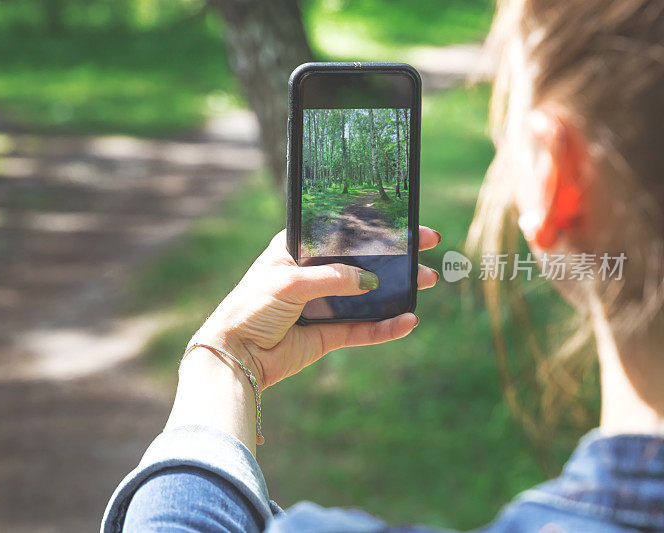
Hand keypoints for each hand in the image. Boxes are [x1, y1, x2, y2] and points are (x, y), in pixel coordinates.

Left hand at [189, 227, 441, 388]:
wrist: (236, 354)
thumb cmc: (251, 307)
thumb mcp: (290, 283)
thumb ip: (332, 278)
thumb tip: (371, 280)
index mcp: (297, 251)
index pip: (341, 232)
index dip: (373, 227)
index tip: (405, 223)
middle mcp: (313, 274)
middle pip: (362, 261)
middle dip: (396, 255)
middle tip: (428, 248)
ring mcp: (323, 304)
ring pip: (369, 295)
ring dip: (398, 289)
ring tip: (427, 282)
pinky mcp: (328, 334)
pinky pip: (364, 329)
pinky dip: (386, 327)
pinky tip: (408, 321)